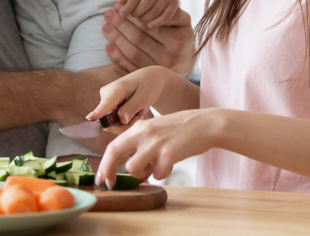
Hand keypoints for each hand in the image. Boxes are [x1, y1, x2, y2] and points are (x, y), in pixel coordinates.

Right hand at [87, 67, 171, 126]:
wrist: (149, 79)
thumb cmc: (148, 85)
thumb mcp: (144, 96)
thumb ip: (132, 107)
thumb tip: (121, 120)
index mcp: (117, 88)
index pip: (107, 103)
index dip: (98, 112)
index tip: (90, 118)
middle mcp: (107, 95)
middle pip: (111, 121)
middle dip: (128, 123)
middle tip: (141, 116)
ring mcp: (107, 102)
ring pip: (114, 124)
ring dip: (130, 122)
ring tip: (140, 111)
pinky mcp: (109, 108)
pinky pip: (117, 123)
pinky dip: (129, 121)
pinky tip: (136, 112)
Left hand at [95, 108, 219, 188]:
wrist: (207, 124)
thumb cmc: (182, 130)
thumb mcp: (157, 131)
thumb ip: (142, 146)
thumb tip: (132, 171)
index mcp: (140, 127)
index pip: (113, 145)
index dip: (104, 163)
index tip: (102, 177)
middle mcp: (145, 133)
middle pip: (115, 154)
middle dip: (109, 171)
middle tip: (110, 184)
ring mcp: (156, 143)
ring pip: (134, 168)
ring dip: (143, 173)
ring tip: (156, 166)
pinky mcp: (169, 153)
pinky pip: (158, 174)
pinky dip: (163, 173)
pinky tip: (171, 164)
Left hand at [103, 7, 194, 76]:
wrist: (186, 65)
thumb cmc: (183, 39)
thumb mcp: (184, 24)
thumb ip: (173, 14)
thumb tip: (154, 7)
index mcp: (177, 42)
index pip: (149, 27)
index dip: (133, 16)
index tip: (120, 7)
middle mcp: (168, 58)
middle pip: (138, 39)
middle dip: (121, 25)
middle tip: (108, 14)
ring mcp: (157, 71)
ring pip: (132, 53)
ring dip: (116, 39)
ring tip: (106, 26)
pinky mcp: (148, 79)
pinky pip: (129, 67)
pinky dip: (117, 57)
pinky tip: (108, 45)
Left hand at [114, 0, 179, 27]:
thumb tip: (119, 3)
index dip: (127, 7)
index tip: (122, 14)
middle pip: (145, 4)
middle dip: (136, 13)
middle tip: (132, 16)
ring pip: (155, 11)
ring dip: (145, 18)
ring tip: (140, 18)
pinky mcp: (175, 2)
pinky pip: (166, 16)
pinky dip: (157, 23)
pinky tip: (149, 26)